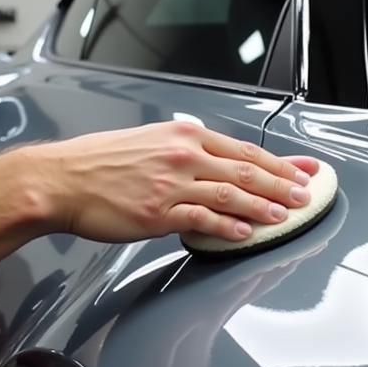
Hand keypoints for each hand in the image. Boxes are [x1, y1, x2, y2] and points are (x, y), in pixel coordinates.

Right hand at [35, 121, 318, 243]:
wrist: (62, 179)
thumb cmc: (98, 163)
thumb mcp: (147, 140)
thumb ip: (181, 147)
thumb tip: (209, 157)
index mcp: (182, 134)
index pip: (242, 149)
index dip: (278, 162)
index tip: (302, 170)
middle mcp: (182, 155)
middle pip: (245, 169)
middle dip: (281, 184)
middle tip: (305, 195)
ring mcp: (171, 184)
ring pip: (230, 194)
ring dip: (263, 206)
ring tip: (284, 216)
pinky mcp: (158, 212)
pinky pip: (203, 219)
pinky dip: (228, 226)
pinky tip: (245, 232)